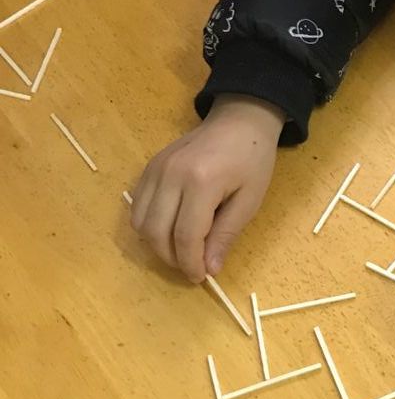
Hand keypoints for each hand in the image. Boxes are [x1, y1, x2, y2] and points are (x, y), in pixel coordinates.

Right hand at [130, 96, 284, 282]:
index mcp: (201, 182)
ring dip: (157, 244)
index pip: (185, 236)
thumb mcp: (250, 200)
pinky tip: (171, 228)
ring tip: (181, 250)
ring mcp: (155, 169)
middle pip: (156, 232)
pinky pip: (137, 205)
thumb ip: (226, 234)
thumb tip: (209, 268)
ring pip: (140, 222)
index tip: (201, 277)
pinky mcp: (149, 167)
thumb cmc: (252, 160)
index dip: (190, 263)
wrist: (240, 121)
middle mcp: (170, 175)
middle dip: (171, 258)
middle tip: (192, 267)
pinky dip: (149, 225)